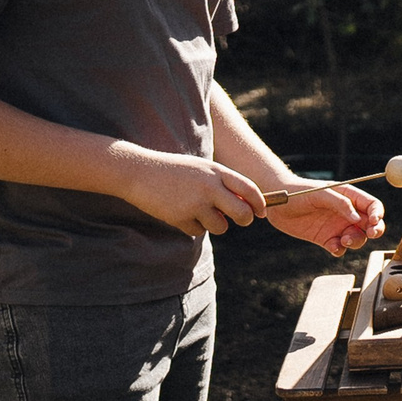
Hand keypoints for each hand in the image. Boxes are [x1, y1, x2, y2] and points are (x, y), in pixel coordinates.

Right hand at [125, 152, 265, 236]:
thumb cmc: (175, 170)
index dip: (260, 203)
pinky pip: (198, 231)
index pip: (250, 189)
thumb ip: (223, 183)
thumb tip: (246, 205)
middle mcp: (209, 187)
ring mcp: (195, 203)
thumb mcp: (203, 169)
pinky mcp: (180, 218)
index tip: (262, 211)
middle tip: (242, 220)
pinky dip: (194, 226)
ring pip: (221, 226)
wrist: (139, 172)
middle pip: (242, 213)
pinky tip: (182, 213)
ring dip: (217, 224)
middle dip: (245, 220)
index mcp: (217, 171)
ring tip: (203, 212)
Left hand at [268, 182, 384, 256]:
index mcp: (349, 196)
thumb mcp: (320, 194)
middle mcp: (346, 212)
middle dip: (375, 229)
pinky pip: (339, 248)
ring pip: (357, 238)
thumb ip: (340, 203)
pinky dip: (339, 250)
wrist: (276, 204)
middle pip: (370, 223)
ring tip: (344, 240)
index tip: (373, 221)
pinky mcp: (325, 239)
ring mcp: (337, 227)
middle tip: (371, 234)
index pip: (372, 205)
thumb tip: (357, 218)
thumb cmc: (298, 192)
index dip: (377, 213)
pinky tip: (332, 246)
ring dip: (356, 241)